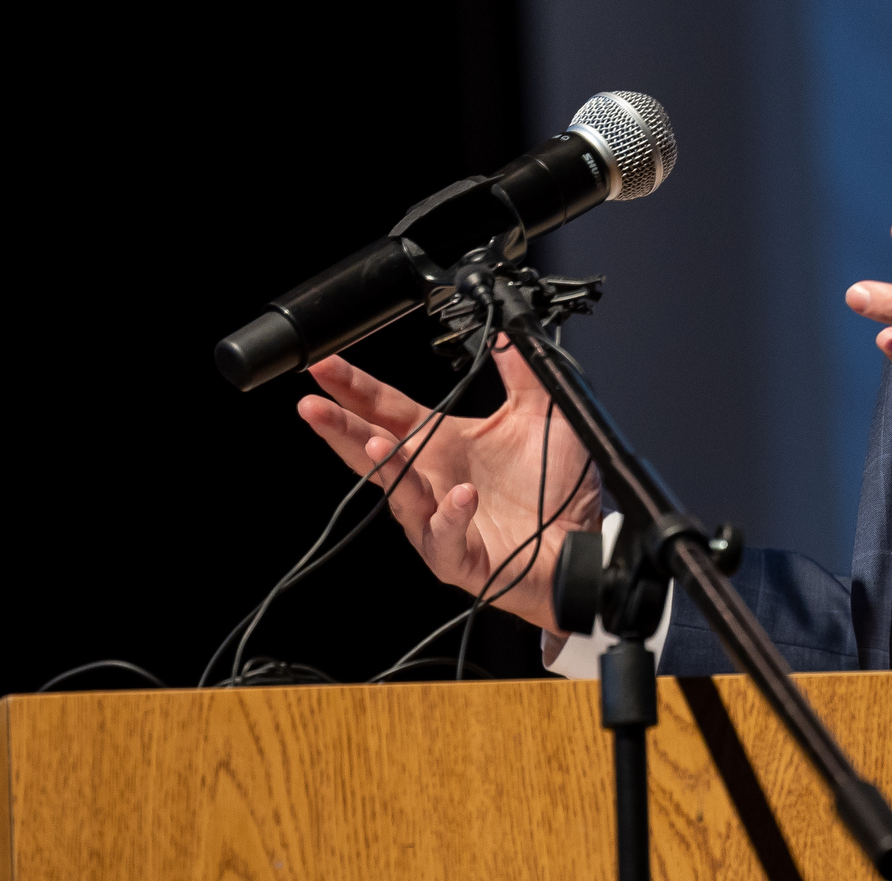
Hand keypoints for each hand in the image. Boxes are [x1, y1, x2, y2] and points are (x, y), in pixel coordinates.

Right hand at [295, 340, 606, 633]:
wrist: (580, 539)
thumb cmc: (553, 485)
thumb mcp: (544, 416)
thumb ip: (523, 374)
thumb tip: (507, 335)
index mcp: (441, 443)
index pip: (386, 409)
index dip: (354, 388)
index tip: (323, 366)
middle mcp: (431, 479)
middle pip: (373, 450)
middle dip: (339, 428)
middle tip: (312, 406)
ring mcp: (437, 520)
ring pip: (400, 495)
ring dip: (388, 467)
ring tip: (376, 440)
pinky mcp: (458, 555)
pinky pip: (444, 536)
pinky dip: (449, 515)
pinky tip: (460, 495)